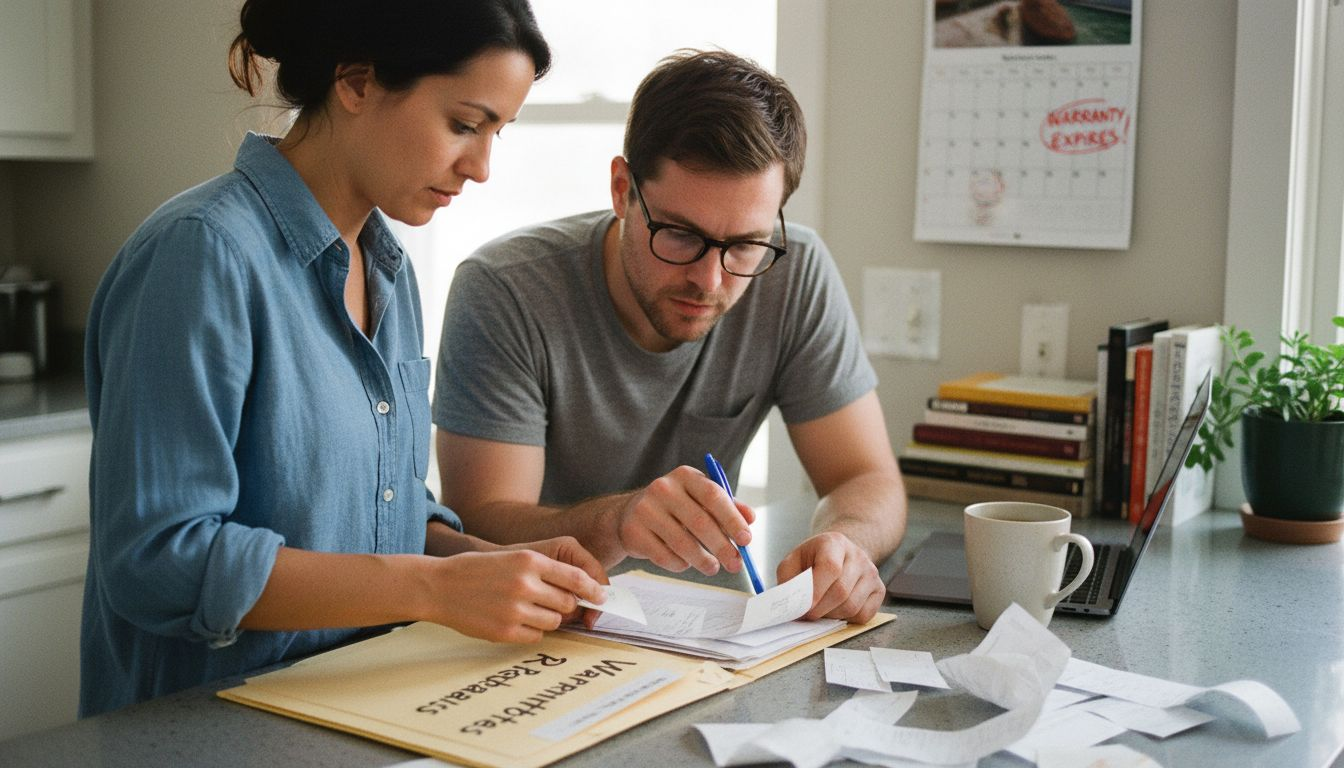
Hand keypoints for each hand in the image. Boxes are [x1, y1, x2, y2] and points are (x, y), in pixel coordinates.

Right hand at [426, 539, 605, 642]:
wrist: (439, 586)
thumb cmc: (477, 570)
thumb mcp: (512, 558)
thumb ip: (543, 571)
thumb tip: (578, 589)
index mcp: (529, 561)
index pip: (576, 578)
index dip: (594, 589)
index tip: (602, 597)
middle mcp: (525, 584)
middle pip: (568, 603)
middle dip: (566, 606)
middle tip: (553, 603)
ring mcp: (515, 610)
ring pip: (554, 622)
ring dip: (548, 619)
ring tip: (528, 610)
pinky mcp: (505, 632)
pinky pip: (536, 637)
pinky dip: (531, 632)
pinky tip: (514, 621)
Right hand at [613, 465, 755, 575]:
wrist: (629, 513)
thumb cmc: (673, 507)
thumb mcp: (699, 499)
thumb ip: (727, 506)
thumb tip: (750, 519)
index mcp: (685, 476)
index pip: (713, 496)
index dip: (732, 519)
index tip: (746, 540)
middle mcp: (663, 488)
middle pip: (700, 522)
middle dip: (722, 547)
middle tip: (735, 564)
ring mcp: (645, 509)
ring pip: (682, 543)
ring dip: (703, 560)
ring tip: (713, 568)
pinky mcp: (633, 532)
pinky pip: (664, 556)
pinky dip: (680, 564)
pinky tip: (685, 563)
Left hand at [776, 531, 883, 622]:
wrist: (840, 553)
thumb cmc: (813, 559)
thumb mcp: (794, 561)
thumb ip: (789, 580)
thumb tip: (792, 606)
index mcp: (834, 543)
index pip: (830, 567)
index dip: (816, 590)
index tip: (804, 606)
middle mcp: (858, 556)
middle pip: (841, 591)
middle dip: (819, 609)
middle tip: (806, 615)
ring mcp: (871, 573)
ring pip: (852, 606)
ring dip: (831, 615)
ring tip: (820, 610)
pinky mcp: (879, 589)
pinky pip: (864, 615)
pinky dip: (847, 619)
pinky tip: (837, 610)